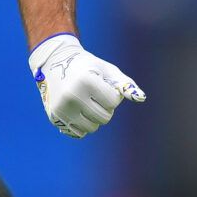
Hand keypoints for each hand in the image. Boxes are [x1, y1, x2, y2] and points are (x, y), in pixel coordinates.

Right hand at [29, 33, 144, 137]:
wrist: (54, 63)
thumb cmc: (87, 66)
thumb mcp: (107, 70)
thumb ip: (125, 84)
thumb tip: (142, 98)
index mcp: (86, 81)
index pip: (113, 102)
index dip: (112, 94)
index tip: (102, 84)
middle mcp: (72, 96)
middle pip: (104, 118)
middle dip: (105, 108)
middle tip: (95, 95)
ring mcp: (61, 108)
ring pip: (92, 128)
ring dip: (94, 118)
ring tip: (86, 102)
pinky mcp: (54, 118)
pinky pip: (79, 133)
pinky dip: (82, 125)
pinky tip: (77, 110)